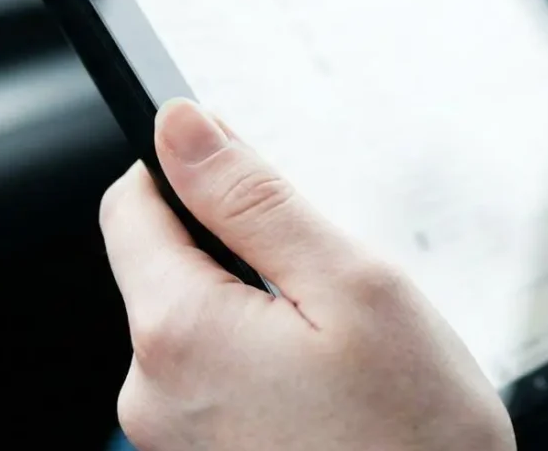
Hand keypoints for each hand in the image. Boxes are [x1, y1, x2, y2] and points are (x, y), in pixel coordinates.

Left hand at [101, 99, 513, 450]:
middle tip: (331, 285)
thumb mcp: (352, 285)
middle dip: (242, 250)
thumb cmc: (415, 436)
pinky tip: (328, 390)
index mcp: (179, 332)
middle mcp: (150, 393)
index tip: (251, 173)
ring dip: (260, 311)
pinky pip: (216, 377)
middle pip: (167, 265)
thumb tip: (180, 126)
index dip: (190, 170)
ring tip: (340, 351)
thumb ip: (254, 199)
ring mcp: (173, 437)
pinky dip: (265, 363)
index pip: (131, 204)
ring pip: (199, 322)